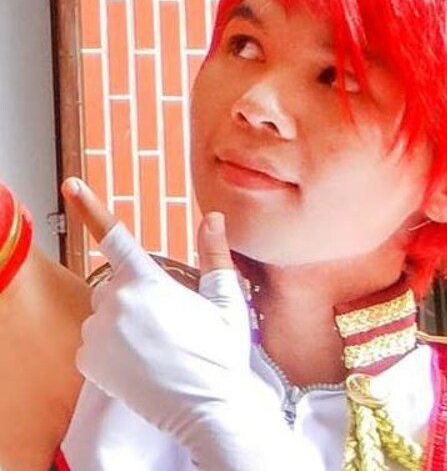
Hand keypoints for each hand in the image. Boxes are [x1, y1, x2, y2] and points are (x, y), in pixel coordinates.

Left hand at [62, 177, 322, 469]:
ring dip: (122, 318)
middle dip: (135, 291)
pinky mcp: (88, 362)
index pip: (114, 236)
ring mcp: (98, 335)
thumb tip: (212, 217)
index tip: (71, 185)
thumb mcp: (227, 301)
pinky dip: (111, 345)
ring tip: (157, 343)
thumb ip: (214, 255)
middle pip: (115, 282)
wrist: (207, 409)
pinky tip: (140, 359)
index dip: (90, 207)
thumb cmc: (221, 353)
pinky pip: (94, 339)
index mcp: (148, 282)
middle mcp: (115, 304)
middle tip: (168, 319)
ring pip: (104, 311)